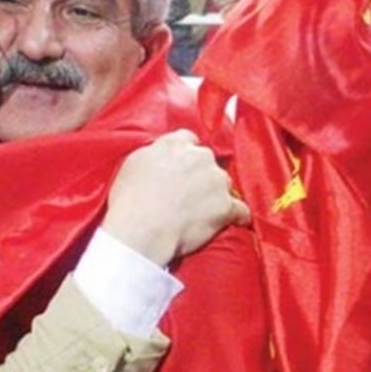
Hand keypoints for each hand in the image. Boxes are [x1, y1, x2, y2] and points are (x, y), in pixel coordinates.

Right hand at [102, 130, 249, 266]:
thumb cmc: (130, 201)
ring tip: (200, 214)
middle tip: (186, 194)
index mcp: (174, 144)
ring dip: (215, 196)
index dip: (185, 156)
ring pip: (223, 185)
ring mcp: (216, 181)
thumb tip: (162, 156)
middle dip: (201, 175)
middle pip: (208, 161)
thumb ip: (154, 153)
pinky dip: (236, 217)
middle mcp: (200, 157)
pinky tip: (230, 223)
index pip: (189, 141)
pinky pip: (240, 210)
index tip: (181, 169)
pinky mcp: (226, 206)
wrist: (140, 230)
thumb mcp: (132, 164)